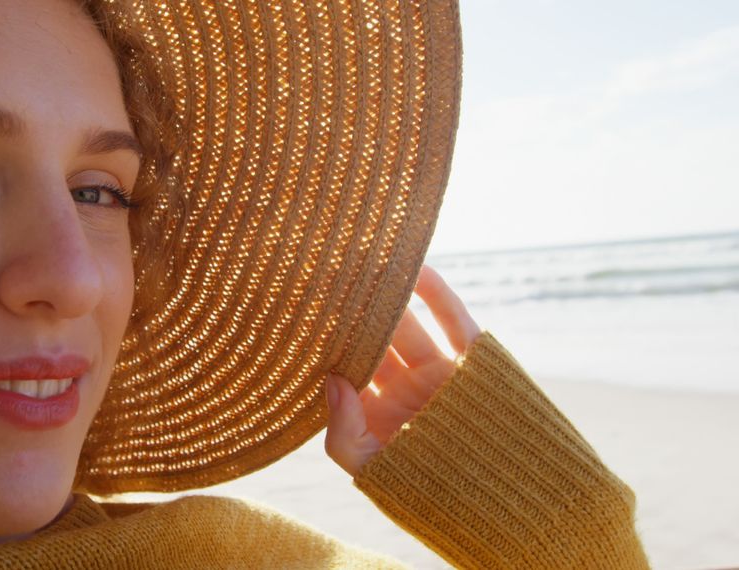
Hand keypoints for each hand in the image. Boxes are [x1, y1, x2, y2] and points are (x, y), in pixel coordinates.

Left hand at [324, 264, 482, 476]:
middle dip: (354, 315)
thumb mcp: (373, 470)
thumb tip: (332, 381)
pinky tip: (416, 268)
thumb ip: (343, 433)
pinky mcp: (473, 362)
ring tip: (367, 267)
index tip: (306, 315)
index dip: (329, 345)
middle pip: (373, 342)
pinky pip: (453, 321)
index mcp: (376, 414)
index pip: (346, 370)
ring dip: (390, 299)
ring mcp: (438, 374)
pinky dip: (437, 294)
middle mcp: (404, 390)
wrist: (508, 501)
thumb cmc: (432, 493)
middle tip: (330, 280)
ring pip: (408, 326)